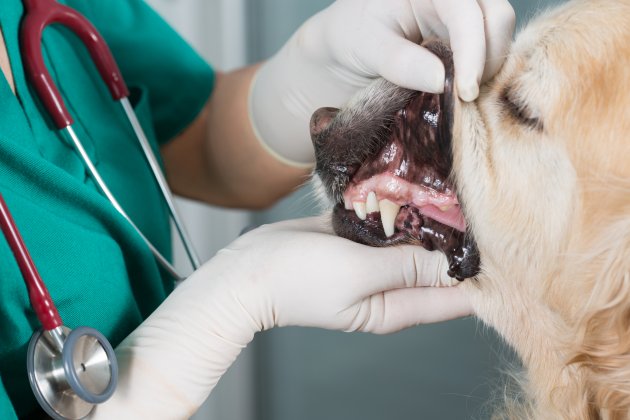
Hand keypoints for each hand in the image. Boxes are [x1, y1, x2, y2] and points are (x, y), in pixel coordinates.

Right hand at [91, 216, 470, 417]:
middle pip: (435, 263)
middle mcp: (389, 286)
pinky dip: (396, 207)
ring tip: (456, 186)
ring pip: (411, 238)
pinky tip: (412, 182)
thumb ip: (406, 265)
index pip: (453, 296)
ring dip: (427, 217)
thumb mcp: (358, 275)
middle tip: (486, 201)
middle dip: (457, 238)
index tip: (511, 246)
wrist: (247, 270)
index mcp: (395, 307)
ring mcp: (371, 261)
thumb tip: (453, 262)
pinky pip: (383, 222)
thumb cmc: (297, 281)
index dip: (483, 274)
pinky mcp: (353, 239)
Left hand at [249, 0, 515, 164]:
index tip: (465, 92)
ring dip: (489, 69)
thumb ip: (399, 60)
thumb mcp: (364, 47)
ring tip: (461, 97)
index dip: (473, 50)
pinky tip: (463, 93)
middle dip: (489, 59)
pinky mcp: (465, 38)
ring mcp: (461, 15)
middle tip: (465, 99)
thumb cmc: (349, 38)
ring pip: (499, 35)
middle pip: (496, 17)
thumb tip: (441, 79)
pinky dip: (484, 74)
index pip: (465, 11)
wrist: (344, 49)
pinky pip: (491, 52)